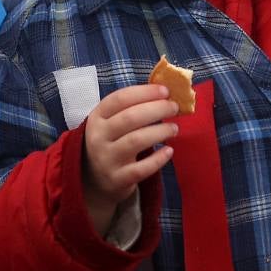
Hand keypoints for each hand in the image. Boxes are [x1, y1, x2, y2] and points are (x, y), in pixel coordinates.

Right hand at [82, 84, 178, 236]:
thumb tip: (164, 93)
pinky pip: (141, 168)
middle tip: (174, 107)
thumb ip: (132, 107)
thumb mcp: (111, 122)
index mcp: (97, 117)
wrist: (96, 180)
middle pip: (130, 118)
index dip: (144, 92)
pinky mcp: (117, 179)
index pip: (120, 98)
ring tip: (174, 128)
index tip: (165, 91)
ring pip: (136, 141)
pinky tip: (169, 151)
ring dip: (160, 131)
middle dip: (157, 109)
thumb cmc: (111, 142)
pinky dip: (158, 159)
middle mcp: (98, 137)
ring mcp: (107, 159)